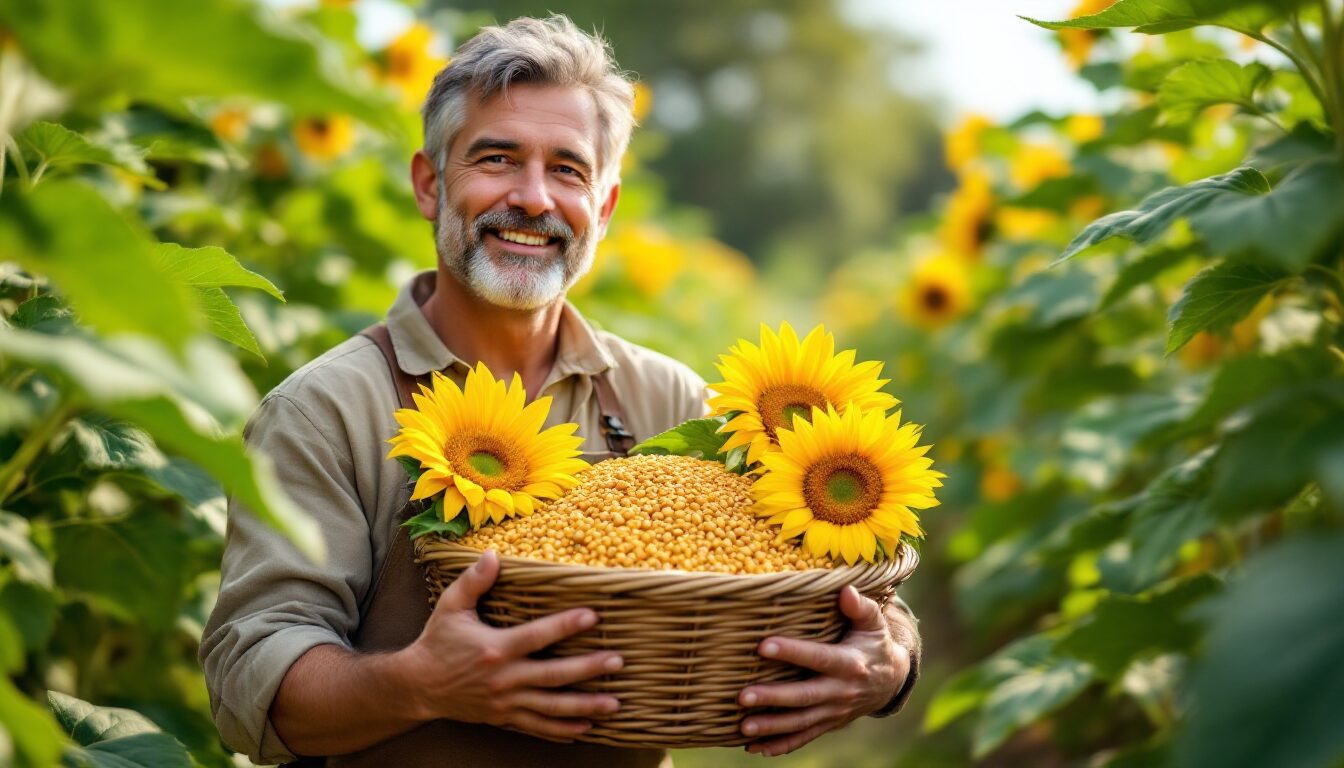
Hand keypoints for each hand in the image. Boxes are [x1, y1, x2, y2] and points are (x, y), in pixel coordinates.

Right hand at [394, 550, 622, 741]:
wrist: (417, 686)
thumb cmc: (437, 641)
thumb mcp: (451, 606)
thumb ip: (474, 581)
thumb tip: (493, 554)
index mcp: (495, 648)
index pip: (536, 636)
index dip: (565, 626)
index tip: (593, 616)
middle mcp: (503, 679)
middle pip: (553, 676)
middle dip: (587, 670)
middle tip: (617, 662)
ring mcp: (505, 702)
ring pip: (550, 707)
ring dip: (584, 706)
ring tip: (614, 704)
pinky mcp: (503, 718)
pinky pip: (536, 727)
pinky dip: (562, 730)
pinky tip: (586, 727)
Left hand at [737, 586, 910, 756]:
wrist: (890, 680)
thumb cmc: (873, 642)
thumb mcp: (873, 623)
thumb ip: (860, 607)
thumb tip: (845, 590)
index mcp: (850, 663)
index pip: (818, 657)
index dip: (792, 652)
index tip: (763, 646)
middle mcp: (841, 691)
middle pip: (804, 696)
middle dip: (773, 698)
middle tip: (742, 696)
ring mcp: (834, 711)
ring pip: (801, 722)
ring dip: (771, 726)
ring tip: (743, 726)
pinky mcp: (828, 723)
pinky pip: (804, 737)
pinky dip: (781, 745)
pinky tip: (755, 747)